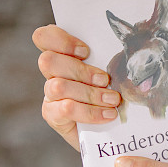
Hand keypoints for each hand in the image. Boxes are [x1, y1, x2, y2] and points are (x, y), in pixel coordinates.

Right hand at [34, 24, 121, 150]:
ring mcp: (49, 94)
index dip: (61, 40)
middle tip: (104, 79)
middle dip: (79, 70)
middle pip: (47, 61)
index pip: (44, 37)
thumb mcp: (108, 71)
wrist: (107, 129)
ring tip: (112, 99)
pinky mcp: (52, 115)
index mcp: (62, 54)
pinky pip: (66, 109)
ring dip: (89, 93)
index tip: (86, 52)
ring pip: (58, 86)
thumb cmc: (109, 92)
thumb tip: (124, 45)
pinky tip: (107, 115)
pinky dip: (90, 111)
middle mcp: (51, 72)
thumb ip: (105, 58)